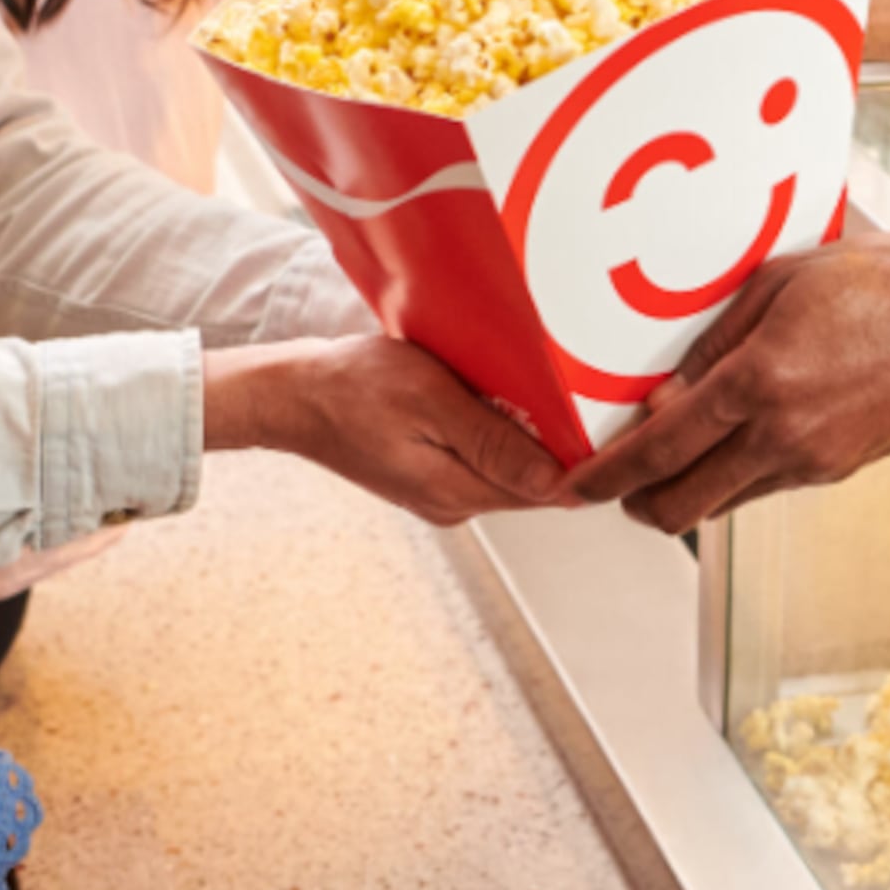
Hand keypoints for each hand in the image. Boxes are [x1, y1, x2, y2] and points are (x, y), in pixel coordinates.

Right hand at [211, 336, 572, 525]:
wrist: (292, 395)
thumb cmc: (355, 387)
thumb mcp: (432, 402)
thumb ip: (494, 444)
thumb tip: (558, 484)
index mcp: (457, 493)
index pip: (546, 490)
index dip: (578, 456)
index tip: (596, 412)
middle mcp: (452, 504)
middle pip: (529, 479)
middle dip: (553, 440)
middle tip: (568, 385)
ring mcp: (438, 492)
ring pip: (504, 466)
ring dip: (522, 432)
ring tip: (530, 385)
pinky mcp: (426, 474)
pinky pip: (478, 456)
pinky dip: (492, 428)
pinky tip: (491, 396)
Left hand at [574, 236, 889, 530]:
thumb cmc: (879, 282)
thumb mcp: (779, 283)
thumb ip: (713, 342)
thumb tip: (664, 393)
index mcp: (758, 381)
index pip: (656, 451)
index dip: (604, 478)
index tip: (573, 488)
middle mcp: (781, 434)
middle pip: (679, 506)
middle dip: (635, 502)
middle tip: (617, 477)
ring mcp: (813, 461)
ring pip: (720, 505)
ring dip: (686, 491)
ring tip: (674, 450)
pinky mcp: (839, 470)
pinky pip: (764, 488)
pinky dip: (734, 476)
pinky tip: (736, 436)